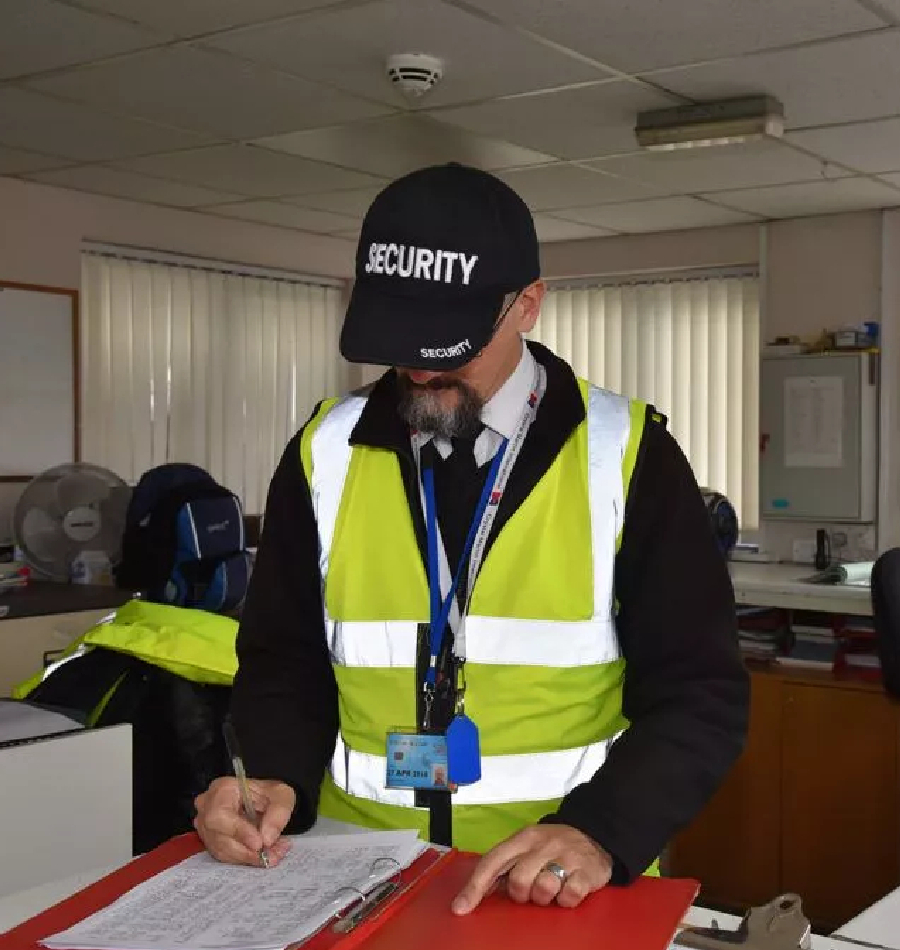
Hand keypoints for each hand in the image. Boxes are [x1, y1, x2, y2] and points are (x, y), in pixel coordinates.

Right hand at [194, 777, 295, 866]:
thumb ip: (278, 811)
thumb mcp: (281, 794)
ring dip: (249, 857)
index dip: (239, 831)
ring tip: (274, 856)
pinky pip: (225, 856)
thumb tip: (267, 839)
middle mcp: (206, 809)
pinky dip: (245, 859)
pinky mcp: (210, 842)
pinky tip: (264, 856)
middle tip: (271, 856)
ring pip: (222, 851)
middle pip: (219, 837)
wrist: (262, 801)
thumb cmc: (268, 793)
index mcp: (221, 789)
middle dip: (247, 850)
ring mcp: (205, 827)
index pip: (221, 814)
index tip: (259, 843)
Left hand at [451, 824, 612, 913]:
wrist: (593, 833)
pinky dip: (567, 900)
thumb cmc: (551, 846)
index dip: (475, 886)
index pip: (493, 861)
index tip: (460, 909)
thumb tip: (473, 893)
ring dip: (545, 897)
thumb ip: (504, 866)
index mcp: (522, 838)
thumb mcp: (526, 847)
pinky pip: (570, 896)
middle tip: (532, 889)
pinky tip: (568, 891)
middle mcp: (543, 844)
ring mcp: (566, 856)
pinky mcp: (587, 871)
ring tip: (551, 888)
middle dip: (521, 893)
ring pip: (544, 888)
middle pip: (519, 880)